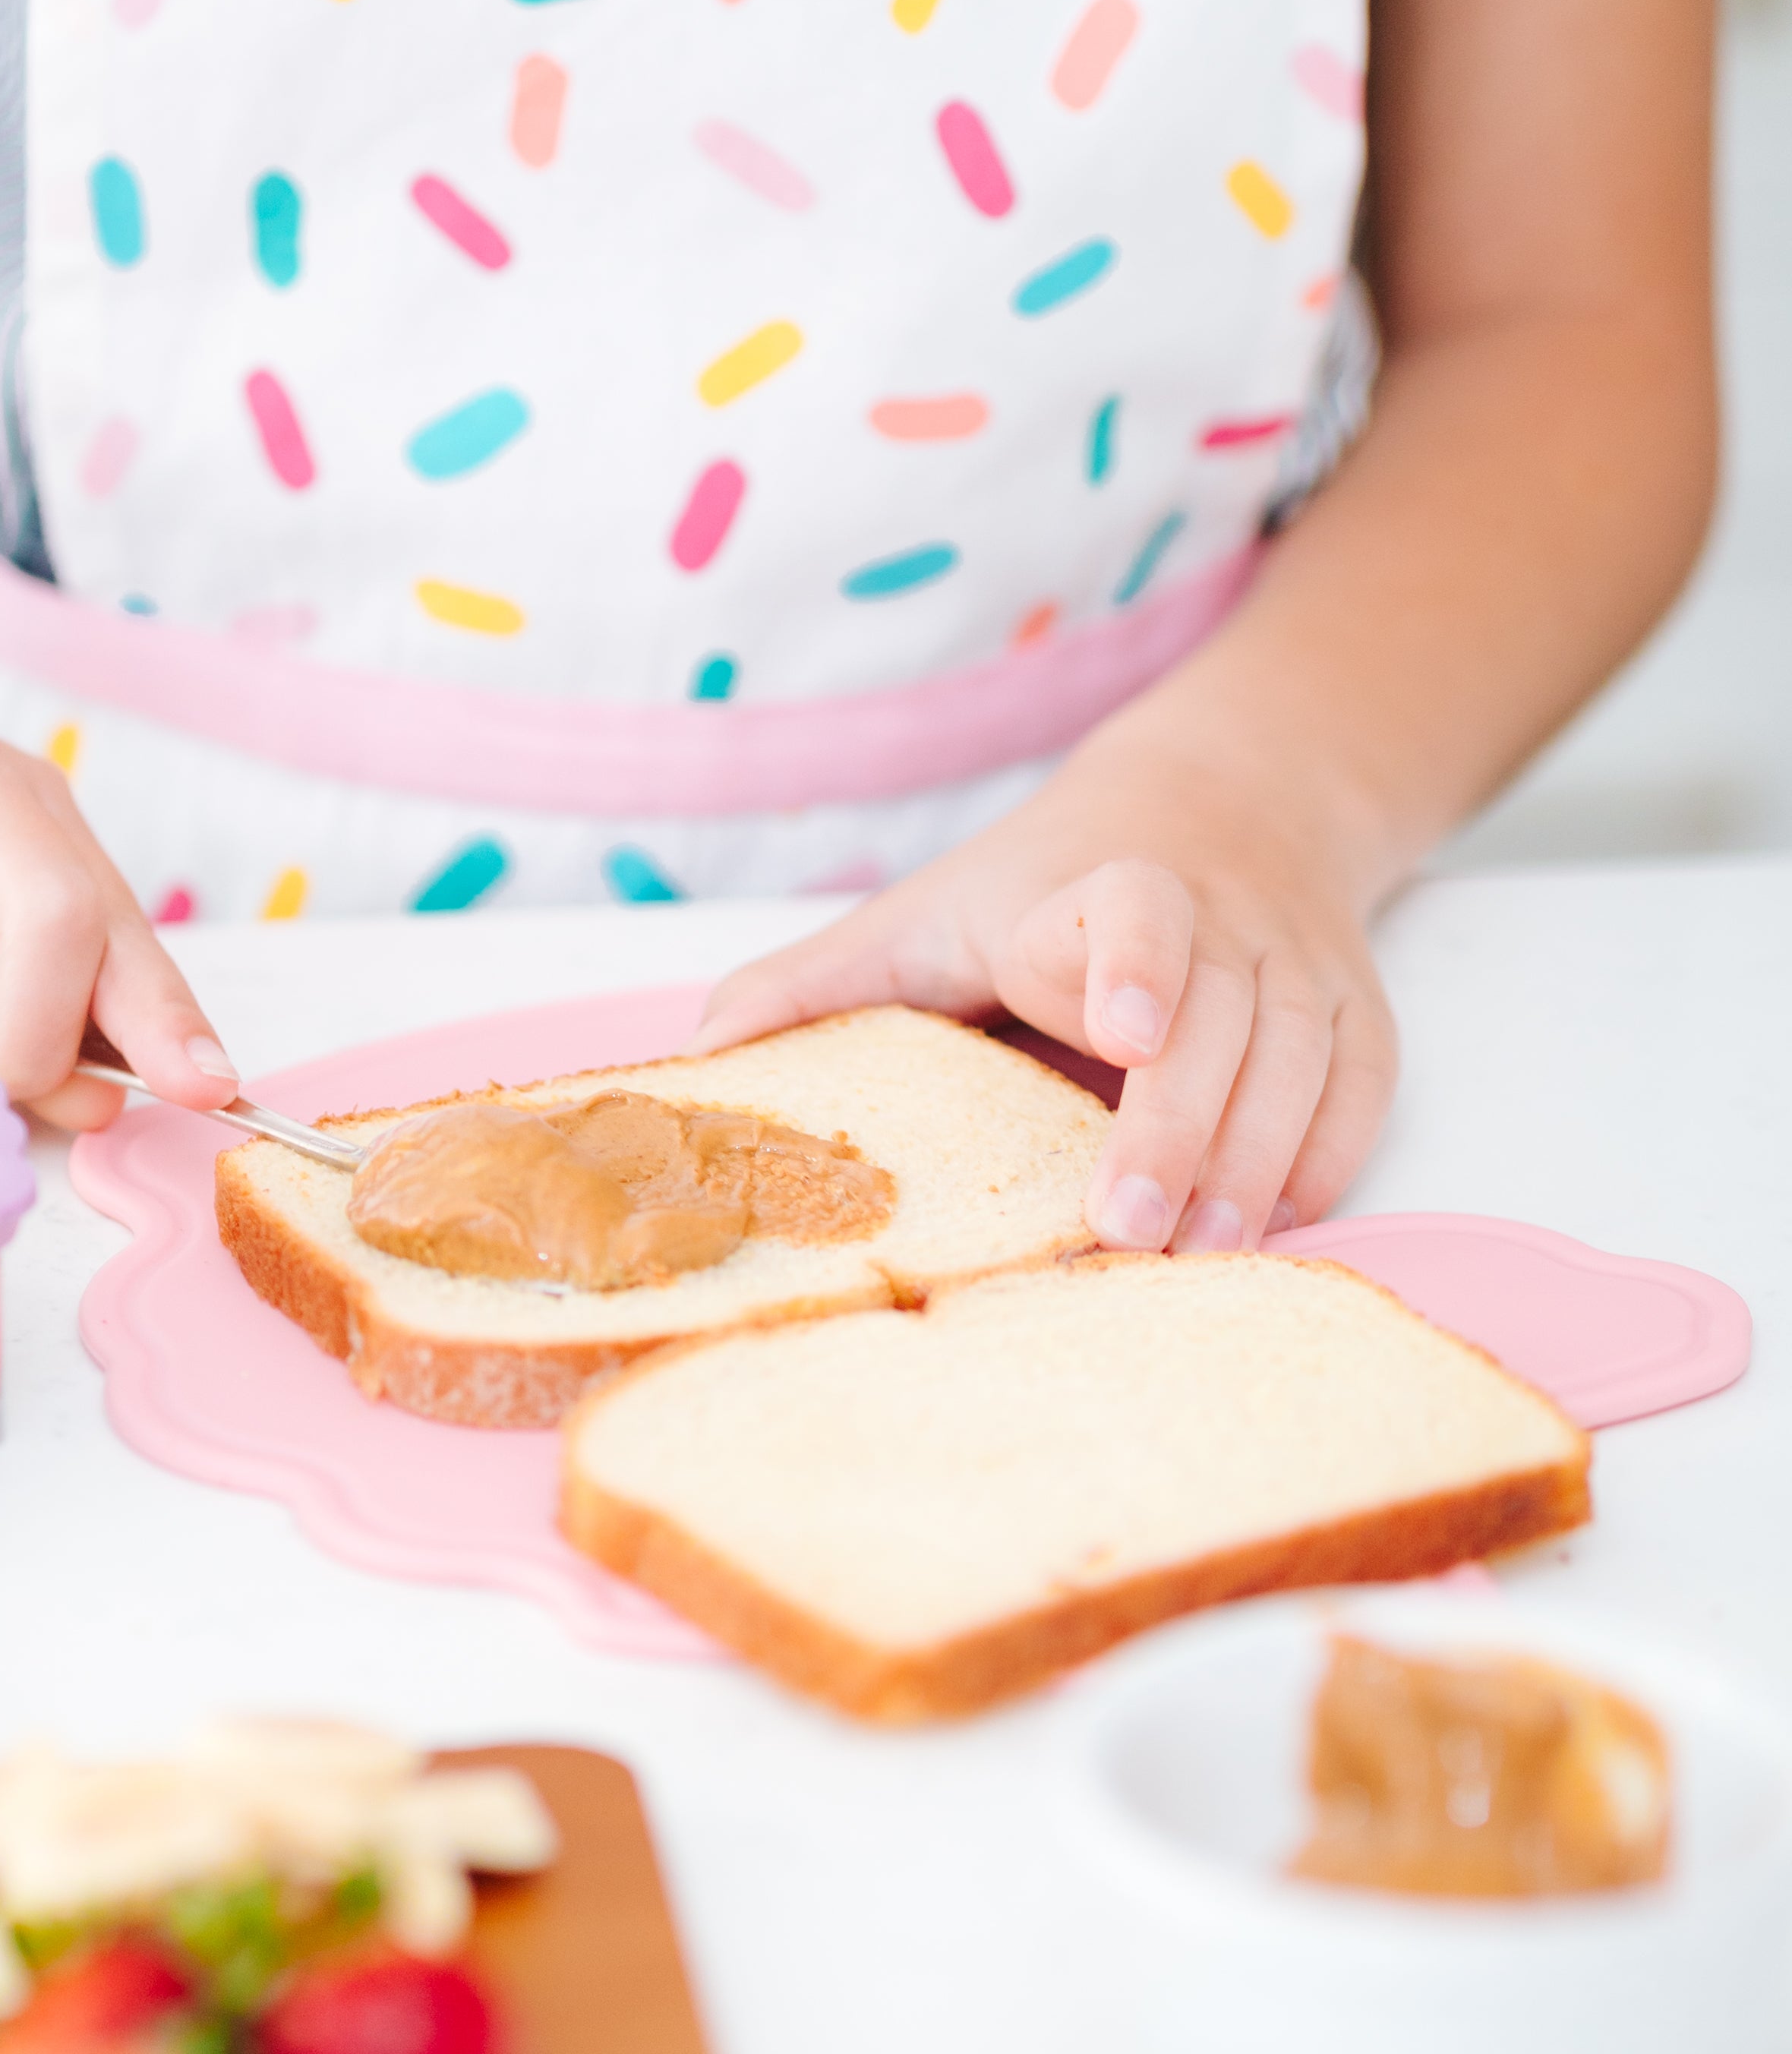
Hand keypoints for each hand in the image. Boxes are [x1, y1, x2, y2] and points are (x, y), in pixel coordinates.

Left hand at [691, 738, 1396, 1249]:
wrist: (1227, 801)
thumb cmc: (1038, 890)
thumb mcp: (915, 920)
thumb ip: (811, 988)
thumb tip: (693, 1060)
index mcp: (1090, 890)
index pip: (1131, 910)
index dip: (1134, 962)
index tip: (1123, 1028)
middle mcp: (1213, 918)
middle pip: (1219, 1020)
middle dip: (1178, 1127)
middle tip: (1131, 1228)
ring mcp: (1296, 962)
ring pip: (1300, 1059)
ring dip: (1255, 1162)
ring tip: (1202, 1252)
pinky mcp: (1356, 1007)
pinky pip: (1360, 1087)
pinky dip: (1324, 1157)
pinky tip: (1272, 1221)